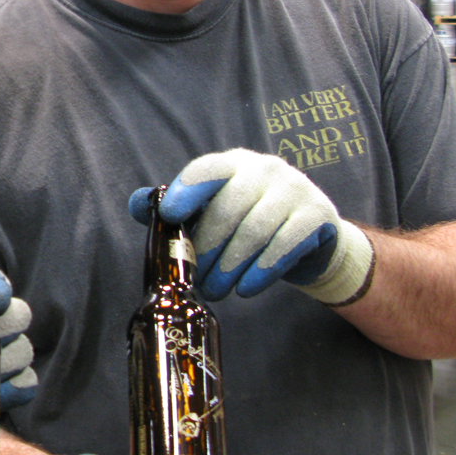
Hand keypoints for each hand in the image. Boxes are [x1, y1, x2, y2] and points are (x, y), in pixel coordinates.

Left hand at [129, 148, 374, 304]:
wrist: (313, 236)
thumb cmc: (250, 221)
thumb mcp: (216, 209)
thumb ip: (179, 206)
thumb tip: (139, 206)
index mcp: (233, 164)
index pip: (206, 170)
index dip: (186, 191)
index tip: (169, 216)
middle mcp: (264, 169)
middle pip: (228, 208)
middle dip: (207, 248)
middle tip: (195, 278)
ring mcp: (294, 189)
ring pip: (255, 230)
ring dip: (230, 266)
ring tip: (216, 290)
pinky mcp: (317, 215)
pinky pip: (285, 245)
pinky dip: (261, 271)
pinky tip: (246, 289)